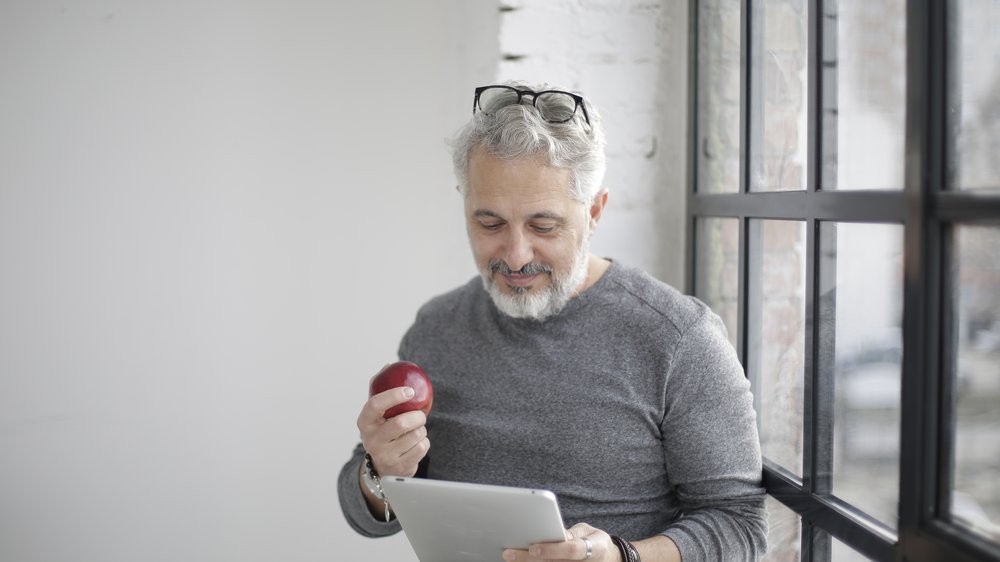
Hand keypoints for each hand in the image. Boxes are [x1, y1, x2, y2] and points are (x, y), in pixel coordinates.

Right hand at [357, 384, 429, 477]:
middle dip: (417, 416)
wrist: (382, 465)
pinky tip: (416, 442)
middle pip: (401, 423)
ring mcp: (384, 456)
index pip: (375, 405)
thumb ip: (380, 387)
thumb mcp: (377, 412)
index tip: (410, 391)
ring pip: (415, 436)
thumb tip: (389, 365)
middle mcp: (371, 440)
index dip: (394, 395)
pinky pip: (421, 448)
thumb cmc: (382, 429)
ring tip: (416, 429)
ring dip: (421, 429)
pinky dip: (424, 442)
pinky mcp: (400, 468)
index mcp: (364, 422)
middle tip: (420, 414)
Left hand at [502, 523, 620, 561]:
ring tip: (509, 557)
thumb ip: (572, 533)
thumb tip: (554, 532)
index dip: (551, 550)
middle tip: (508, 552)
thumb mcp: (588, 532)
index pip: (570, 550)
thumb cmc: (594, 542)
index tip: (533, 547)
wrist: (609, 560)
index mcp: (593, 549)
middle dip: (528, 558)